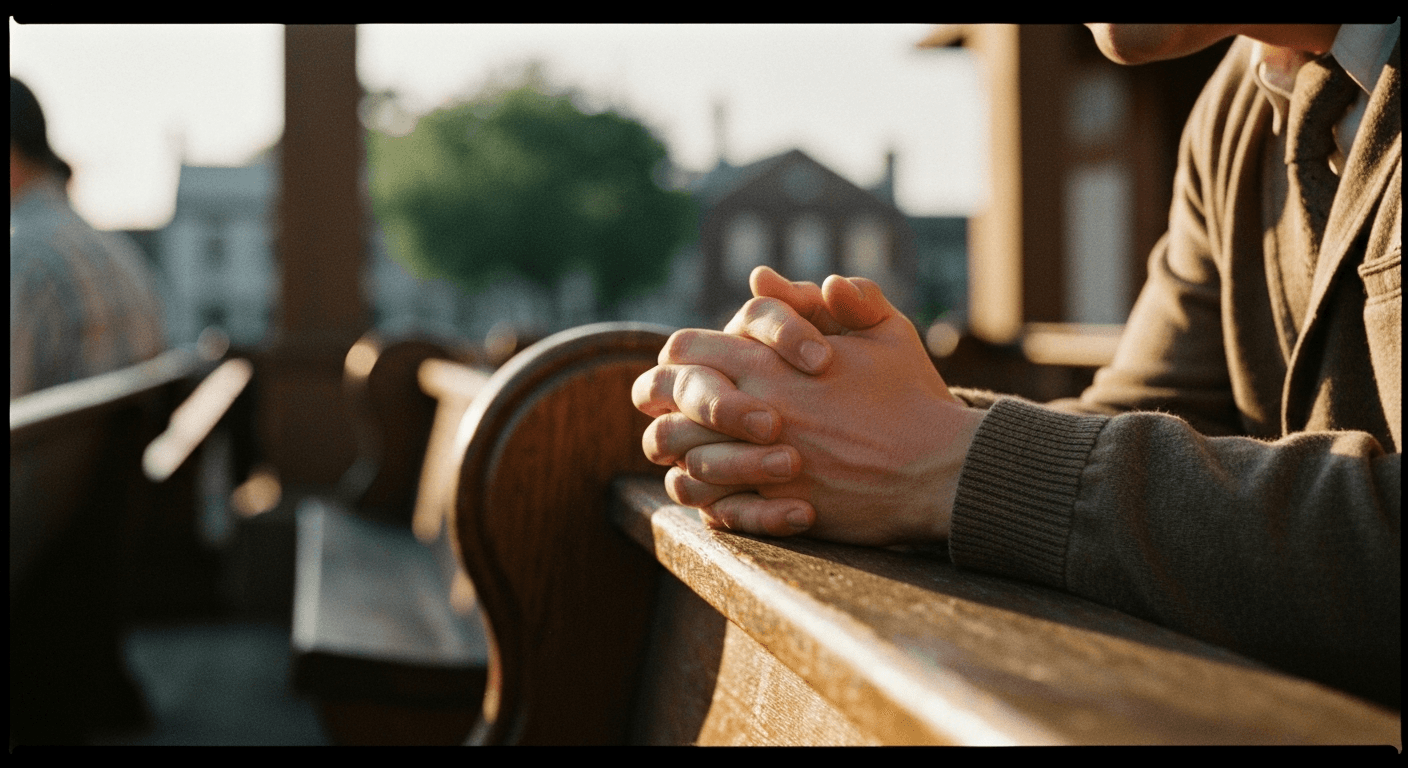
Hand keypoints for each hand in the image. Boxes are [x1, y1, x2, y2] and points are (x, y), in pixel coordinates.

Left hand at [633, 271, 983, 544]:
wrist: (942, 468)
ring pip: (681, 455)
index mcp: (774, 363)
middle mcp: (757, 407)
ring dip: (679, 451)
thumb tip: (790, 279)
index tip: (682, 370)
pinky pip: (710, 502)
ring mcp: (763, 458)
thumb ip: (847, 298)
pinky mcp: (775, 504)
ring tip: (688, 453)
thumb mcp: (890, 333)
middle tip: (666, 412)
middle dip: (660, 404)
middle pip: (669, 401)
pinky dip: (702, 496)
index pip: (688, 349)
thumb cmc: (915, 400)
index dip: (677, 358)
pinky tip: (711, 491)